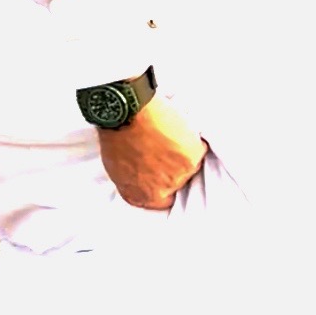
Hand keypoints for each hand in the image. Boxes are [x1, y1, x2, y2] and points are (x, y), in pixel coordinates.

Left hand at [97, 94, 206, 211]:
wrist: (127, 113)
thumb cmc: (116, 135)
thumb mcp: (116, 166)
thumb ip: (134, 179)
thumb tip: (143, 178)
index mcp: (141, 196)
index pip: (161, 201)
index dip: (163, 185)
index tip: (163, 172)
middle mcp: (161, 191)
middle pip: (177, 182)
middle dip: (173, 167)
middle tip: (164, 146)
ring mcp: (179, 175)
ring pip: (190, 166)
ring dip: (183, 152)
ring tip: (169, 134)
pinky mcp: (193, 158)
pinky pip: (199, 149)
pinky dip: (192, 138)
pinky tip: (178, 128)